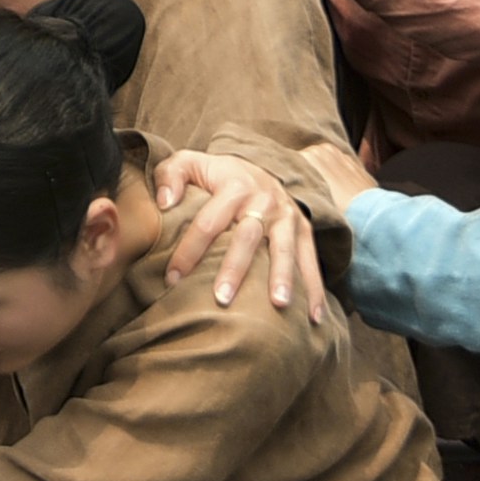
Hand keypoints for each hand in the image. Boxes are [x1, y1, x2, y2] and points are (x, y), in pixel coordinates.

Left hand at [158, 149, 335, 323]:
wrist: (263, 168)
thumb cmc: (218, 176)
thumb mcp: (191, 163)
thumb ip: (170, 175)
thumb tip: (165, 203)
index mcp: (234, 186)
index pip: (209, 221)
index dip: (189, 250)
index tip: (172, 279)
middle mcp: (264, 201)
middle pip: (247, 237)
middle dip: (235, 269)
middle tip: (222, 299)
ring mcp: (287, 217)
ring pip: (284, 249)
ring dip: (282, 277)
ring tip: (278, 305)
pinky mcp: (304, 230)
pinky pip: (310, 261)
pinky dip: (314, 288)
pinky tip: (313, 317)